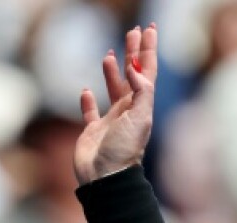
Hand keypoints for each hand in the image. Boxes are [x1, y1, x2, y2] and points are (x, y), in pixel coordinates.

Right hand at [74, 25, 158, 184]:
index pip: (146, 72)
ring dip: (112, 72)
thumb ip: (141, 94)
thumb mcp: (140, 120)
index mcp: (141, 107)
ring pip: (113, 90)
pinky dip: (87, 102)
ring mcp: (110, 122)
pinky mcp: (93, 132)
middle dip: (133, 53)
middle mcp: (128, 112)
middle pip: (131, 76)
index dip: (148, 50)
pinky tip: (86, 91)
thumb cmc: (124, 152)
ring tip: (111, 55)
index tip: (149, 29)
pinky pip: (90, 113)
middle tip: (134, 32)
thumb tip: (137, 70)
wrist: (105, 178)